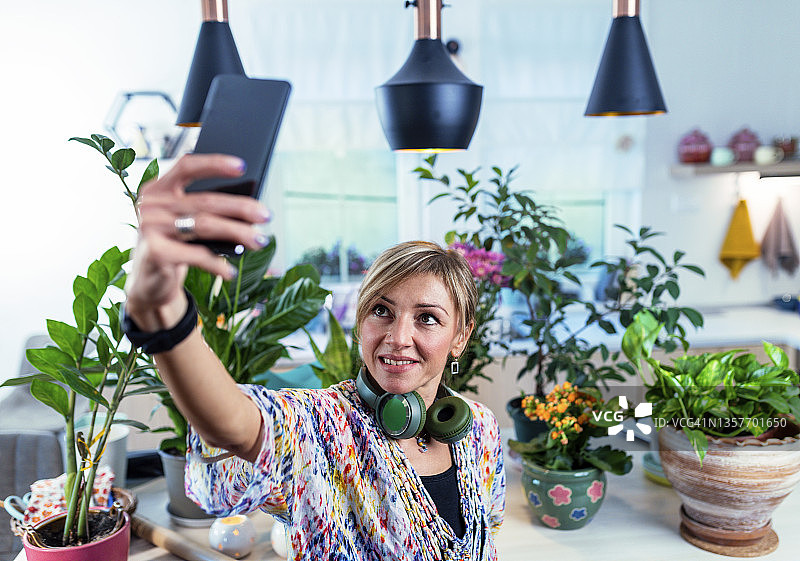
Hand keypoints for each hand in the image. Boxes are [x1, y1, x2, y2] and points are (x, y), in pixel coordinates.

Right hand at [125, 154, 270, 327]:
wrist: (149, 281)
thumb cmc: (174, 244)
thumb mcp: (185, 222)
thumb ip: (205, 210)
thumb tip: (248, 209)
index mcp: (158, 189)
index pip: (186, 167)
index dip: (214, 163)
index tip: (242, 166)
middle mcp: (151, 204)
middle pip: (205, 201)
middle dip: (241, 207)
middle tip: (266, 215)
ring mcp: (150, 228)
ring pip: (205, 225)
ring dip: (238, 233)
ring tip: (260, 241)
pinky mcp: (155, 252)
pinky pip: (196, 255)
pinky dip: (217, 264)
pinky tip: (231, 271)